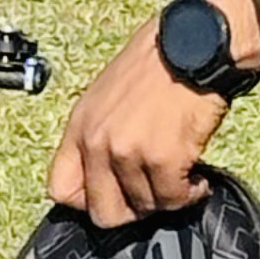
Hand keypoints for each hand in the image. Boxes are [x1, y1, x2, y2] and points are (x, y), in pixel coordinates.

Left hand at [47, 0, 259, 229]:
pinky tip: (199, 177)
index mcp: (80, 126)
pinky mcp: (163, 160)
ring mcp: (128, 154)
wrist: (194, 46)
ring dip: (168, 196)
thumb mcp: (108, 97)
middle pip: (103, 212)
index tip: (114, 195)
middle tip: (153, 192)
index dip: (88, 201)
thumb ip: (100, 136)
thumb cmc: (159, 64)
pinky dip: (191, 193)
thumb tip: (106, 177)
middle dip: (133, 210)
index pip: (60, 190)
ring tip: (182, 173)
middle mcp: (97, 143)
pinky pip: (174, 199)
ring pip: (145, 207)